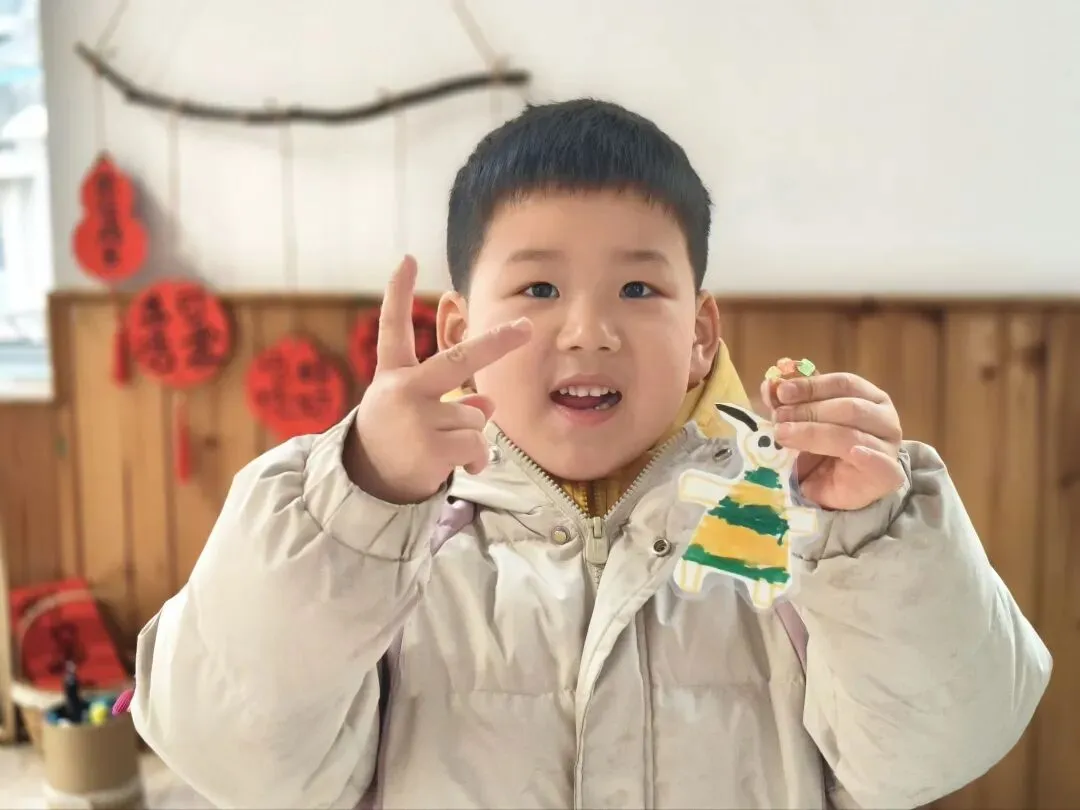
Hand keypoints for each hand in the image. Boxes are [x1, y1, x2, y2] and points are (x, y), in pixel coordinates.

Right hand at [347, 256, 531, 502]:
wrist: (366, 485)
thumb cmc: (394, 439)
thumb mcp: (413, 410)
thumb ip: (450, 399)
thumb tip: (489, 404)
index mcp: (394, 375)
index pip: (393, 328)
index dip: (398, 293)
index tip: (407, 259)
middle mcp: (403, 390)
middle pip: (458, 360)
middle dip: (497, 343)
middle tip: (526, 327)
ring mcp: (417, 417)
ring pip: (476, 416)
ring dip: (470, 436)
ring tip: (441, 448)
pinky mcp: (430, 446)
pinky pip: (478, 444)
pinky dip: (477, 459)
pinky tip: (459, 466)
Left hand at [760, 367, 904, 510]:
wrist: (835, 491)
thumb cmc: (822, 451)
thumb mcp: (802, 423)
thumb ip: (789, 404)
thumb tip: (770, 385)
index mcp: (869, 397)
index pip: (844, 384)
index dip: (812, 386)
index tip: (782, 392)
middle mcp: (884, 419)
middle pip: (849, 407)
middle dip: (808, 411)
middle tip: (778, 418)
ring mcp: (888, 447)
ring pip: (853, 434)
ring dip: (814, 433)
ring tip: (785, 435)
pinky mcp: (887, 475)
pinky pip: (880, 463)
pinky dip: (867, 456)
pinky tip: (853, 453)